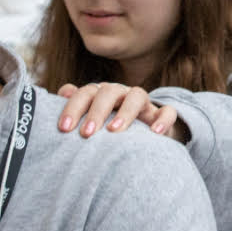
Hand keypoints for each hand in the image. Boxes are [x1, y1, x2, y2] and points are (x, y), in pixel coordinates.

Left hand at [57, 82, 178, 137]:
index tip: (64, 129)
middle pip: (109, 92)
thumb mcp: (92, 119)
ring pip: (137, 95)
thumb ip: (77, 106)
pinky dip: (163, 120)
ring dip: (126, 112)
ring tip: (114, 131)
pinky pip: (168, 112)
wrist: (144, 138)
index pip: (86, 93)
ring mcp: (144, 103)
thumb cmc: (109, 128)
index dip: (74, 107)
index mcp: (101, 94)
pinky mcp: (162, 115)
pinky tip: (154, 133)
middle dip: (96, 111)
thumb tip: (63, 92)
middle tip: (86, 133)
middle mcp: (122, 94)